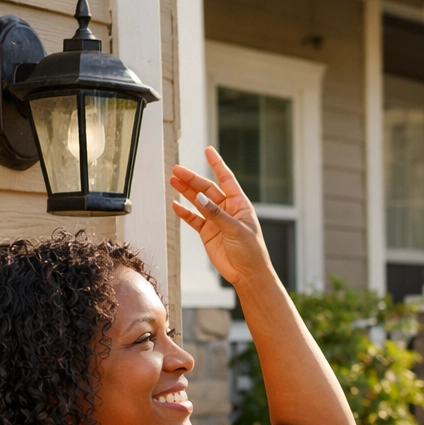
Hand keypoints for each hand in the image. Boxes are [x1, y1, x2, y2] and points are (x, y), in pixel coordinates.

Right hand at [169, 147, 273, 288]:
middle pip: (207, 189)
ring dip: (186, 192)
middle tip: (177, 170)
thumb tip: (200, 197)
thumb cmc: (251, 251)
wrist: (247, 274)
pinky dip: (184, 212)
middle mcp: (227, 210)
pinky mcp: (208, 233)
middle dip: (192, 179)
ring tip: (173, 181)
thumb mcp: (235, 230)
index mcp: (240, 205)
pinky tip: (175, 204)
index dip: (217, 165)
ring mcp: (216, 221)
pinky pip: (194, 219)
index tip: (208, 150)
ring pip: (198, 202)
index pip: (227, 179)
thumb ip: (216, 214)